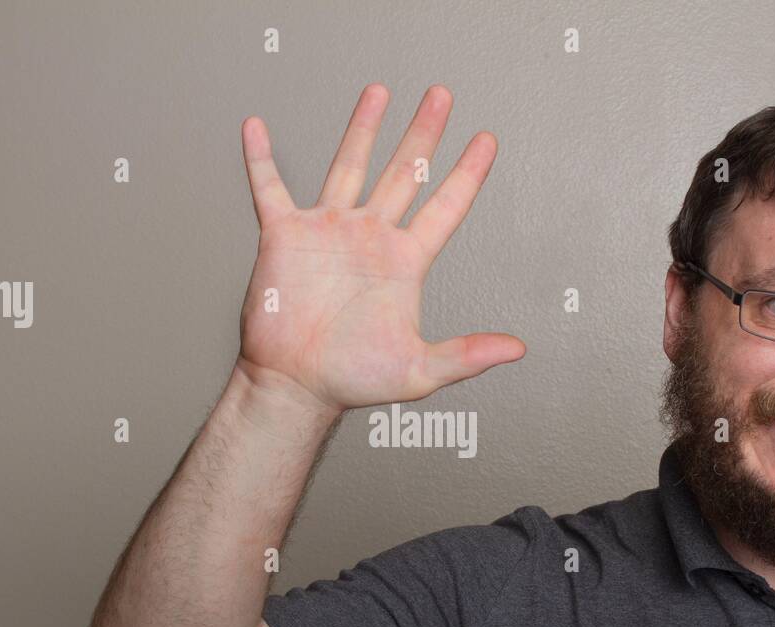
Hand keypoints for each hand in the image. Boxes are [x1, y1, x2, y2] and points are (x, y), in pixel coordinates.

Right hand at [236, 83, 524, 414]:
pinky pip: (270, 189)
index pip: (444, 206)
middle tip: (442, 96)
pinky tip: (257, 129)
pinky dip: (261, 159)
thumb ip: (467, 355)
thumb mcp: (419, 369)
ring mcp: (328, 232)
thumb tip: (517, 349)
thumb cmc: (351, 379)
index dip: (467, 173)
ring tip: (379, 92)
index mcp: (404, 262)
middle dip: (424, 133)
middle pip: (404, 172)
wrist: (296, 385)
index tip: (486, 141)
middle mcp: (370, 238)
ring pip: (349, 166)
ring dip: (363, 129)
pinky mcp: (286, 237)